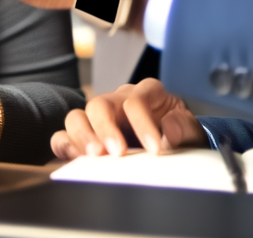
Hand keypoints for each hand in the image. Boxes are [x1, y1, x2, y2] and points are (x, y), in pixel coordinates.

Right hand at [50, 80, 205, 158]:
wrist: (172, 146)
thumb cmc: (178, 133)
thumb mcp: (190, 129)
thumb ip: (184, 127)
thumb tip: (170, 128)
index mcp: (145, 93)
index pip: (136, 101)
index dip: (144, 125)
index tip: (155, 150)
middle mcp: (116, 101)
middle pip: (99, 104)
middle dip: (106, 128)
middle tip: (117, 152)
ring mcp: (97, 119)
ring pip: (76, 117)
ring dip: (82, 137)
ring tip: (94, 156)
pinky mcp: (83, 137)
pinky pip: (62, 136)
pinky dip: (65, 146)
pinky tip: (75, 159)